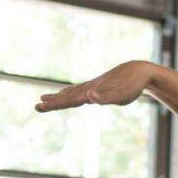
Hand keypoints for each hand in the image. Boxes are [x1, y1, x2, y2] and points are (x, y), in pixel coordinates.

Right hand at [35, 60, 153, 112]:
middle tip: (36, 107)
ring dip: (58, 97)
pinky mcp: (98, 86)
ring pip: (71, 93)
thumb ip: (105, 97)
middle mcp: (89, 88)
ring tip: (43, 99)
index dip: (56, 104)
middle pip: (67, 96)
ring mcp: (92, 86)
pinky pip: (78, 90)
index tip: (41, 106)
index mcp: (93, 91)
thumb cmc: (132, 85)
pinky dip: (69, 93)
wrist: (140, 71)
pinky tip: (65, 93)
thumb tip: (89, 96)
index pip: (71, 99)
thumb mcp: (122, 94)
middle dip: (52, 102)